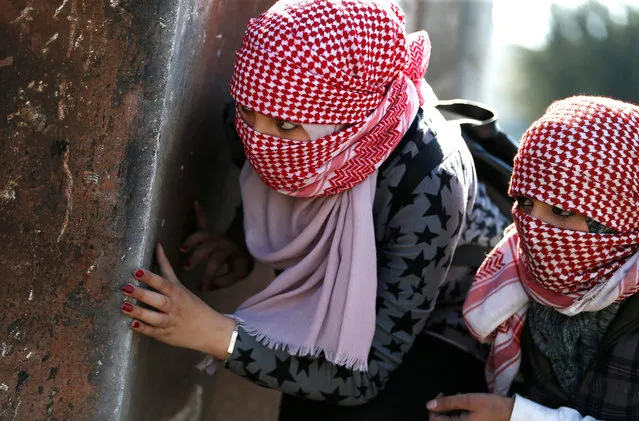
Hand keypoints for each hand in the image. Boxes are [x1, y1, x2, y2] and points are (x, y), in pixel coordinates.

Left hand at [120, 243, 235, 358]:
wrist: (209, 330)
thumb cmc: (191, 304)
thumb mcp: (180, 285)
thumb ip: (165, 267)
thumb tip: (157, 245)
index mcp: (177, 293)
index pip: (163, 283)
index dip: (150, 277)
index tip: (137, 272)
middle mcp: (174, 306)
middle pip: (158, 300)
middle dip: (142, 294)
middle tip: (126, 288)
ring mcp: (169, 322)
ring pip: (154, 317)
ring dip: (139, 312)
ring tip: (124, 306)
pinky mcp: (165, 335)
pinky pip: (153, 332)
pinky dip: (143, 328)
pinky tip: (132, 324)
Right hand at [180, 201, 253, 290]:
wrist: (250, 247)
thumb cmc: (241, 262)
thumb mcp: (238, 273)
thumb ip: (224, 281)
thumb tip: (207, 287)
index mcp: (229, 252)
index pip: (216, 264)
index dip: (208, 276)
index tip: (200, 288)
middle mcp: (221, 241)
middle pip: (208, 248)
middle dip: (197, 257)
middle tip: (186, 267)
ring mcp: (215, 234)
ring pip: (202, 234)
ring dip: (191, 240)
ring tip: (182, 248)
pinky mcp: (211, 230)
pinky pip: (204, 220)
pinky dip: (199, 212)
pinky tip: (195, 203)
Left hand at [427, 393, 513, 420]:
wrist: (511, 415)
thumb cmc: (492, 406)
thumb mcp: (469, 400)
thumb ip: (449, 402)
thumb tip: (429, 405)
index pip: (434, 420)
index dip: (434, 407)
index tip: (442, 395)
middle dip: (442, 409)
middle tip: (449, 397)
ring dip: (449, 412)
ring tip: (459, 400)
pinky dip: (457, 415)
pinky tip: (464, 407)